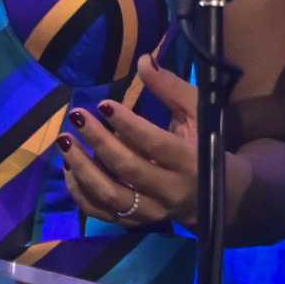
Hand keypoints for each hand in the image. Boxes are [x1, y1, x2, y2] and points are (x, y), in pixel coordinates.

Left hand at [60, 54, 206, 229]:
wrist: (219, 195)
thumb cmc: (205, 144)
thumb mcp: (197, 114)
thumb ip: (170, 88)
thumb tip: (143, 60)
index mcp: (190, 161)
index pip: (153, 144)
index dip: (126, 124)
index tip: (103, 104)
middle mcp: (170, 190)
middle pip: (127, 169)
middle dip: (98, 141)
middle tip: (77, 116)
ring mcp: (151, 211)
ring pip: (110, 196)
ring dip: (82, 169)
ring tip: (65, 142)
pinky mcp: (136, 223)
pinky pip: (101, 213)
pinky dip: (80, 192)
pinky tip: (69, 168)